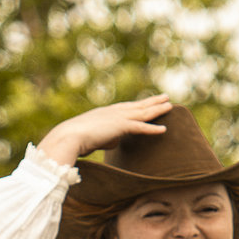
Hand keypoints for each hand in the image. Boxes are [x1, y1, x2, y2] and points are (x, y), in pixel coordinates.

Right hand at [38, 95, 171, 166]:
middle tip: (165, 97)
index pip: (126, 108)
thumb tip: (117, 141)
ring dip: (157, 109)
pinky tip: (164, 129)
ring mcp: (117, 118)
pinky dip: (152, 128)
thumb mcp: (93, 138)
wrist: (68, 137)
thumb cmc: (75, 141)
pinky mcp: (119, 127)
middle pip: (138, 106)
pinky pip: (140, 127)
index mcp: (105, 113)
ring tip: (170, 105)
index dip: (139, 104)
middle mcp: (113, 112)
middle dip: (152, 102)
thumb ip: (107, 138)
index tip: (148, 101)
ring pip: (142, 113)